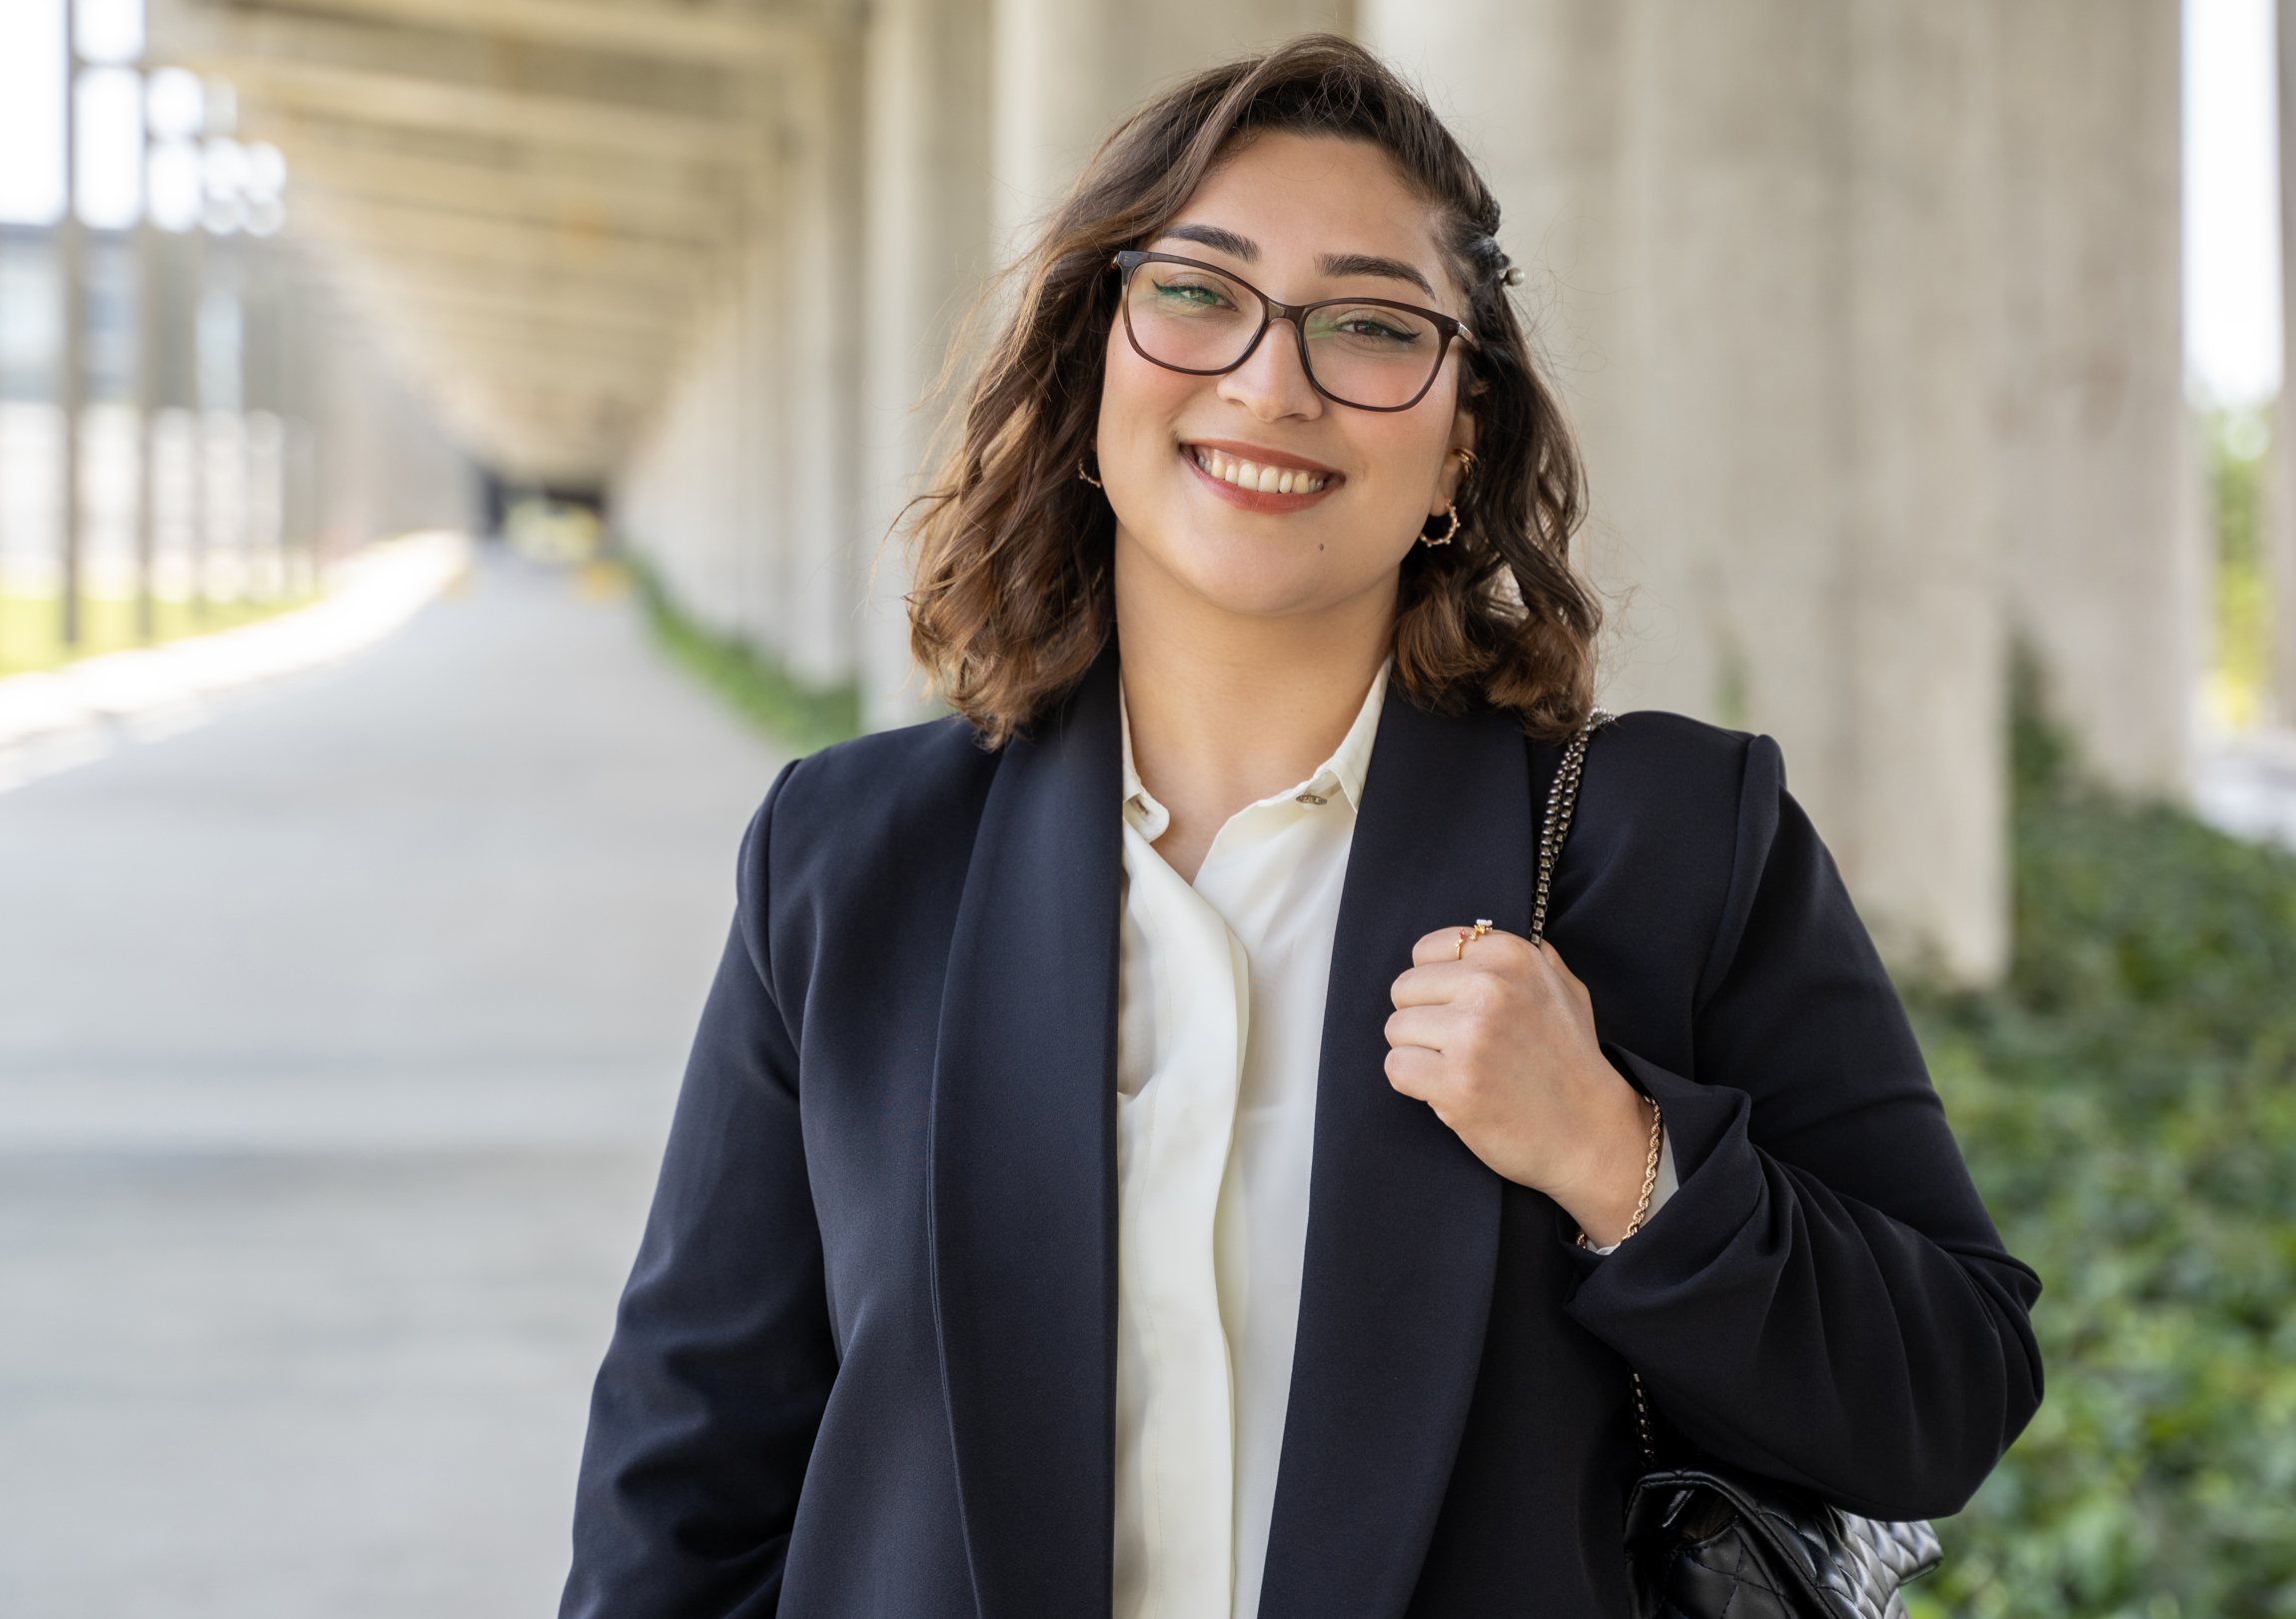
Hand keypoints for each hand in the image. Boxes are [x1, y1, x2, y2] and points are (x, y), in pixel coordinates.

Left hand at [1385, 927, 1655, 1247]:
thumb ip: (1521, 956)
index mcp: (1510, 955)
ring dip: (1420, 1055)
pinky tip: (1452, 1092)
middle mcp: (1489, 987)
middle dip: (1424, 1021)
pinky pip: (1396, 1067)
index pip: (1426, 952)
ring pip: (1396, 1029)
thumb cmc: (1572, 1062)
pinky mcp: (1456, 1082)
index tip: (1464, 1011)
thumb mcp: (1563, 988)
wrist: (1592, 1134)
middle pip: (1404, 990)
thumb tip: (1472, 936)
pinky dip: (1415, 1085)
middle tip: (1463, 1049)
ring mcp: (1472, 1035)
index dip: (1437, 986)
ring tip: (1463, 1071)